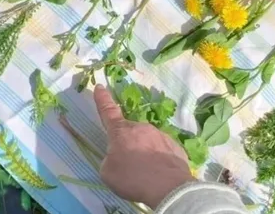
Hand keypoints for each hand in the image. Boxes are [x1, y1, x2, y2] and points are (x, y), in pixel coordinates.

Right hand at [94, 85, 192, 207]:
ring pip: (147, 141)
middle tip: (129, 165)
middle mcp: (141, 127)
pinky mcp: (175, 146)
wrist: (167, 187)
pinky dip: (159, 159)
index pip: (108, 111)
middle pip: (130, 133)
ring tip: (146, 173)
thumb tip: (118, 157)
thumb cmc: (132, 178)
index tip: (99, 87)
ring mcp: (160, 135)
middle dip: (128, 144)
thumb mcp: (108, 172)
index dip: (102, 99)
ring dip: (144, 152)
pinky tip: (159, 174)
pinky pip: (162, 150)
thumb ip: (110, 159)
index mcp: (120, 131)